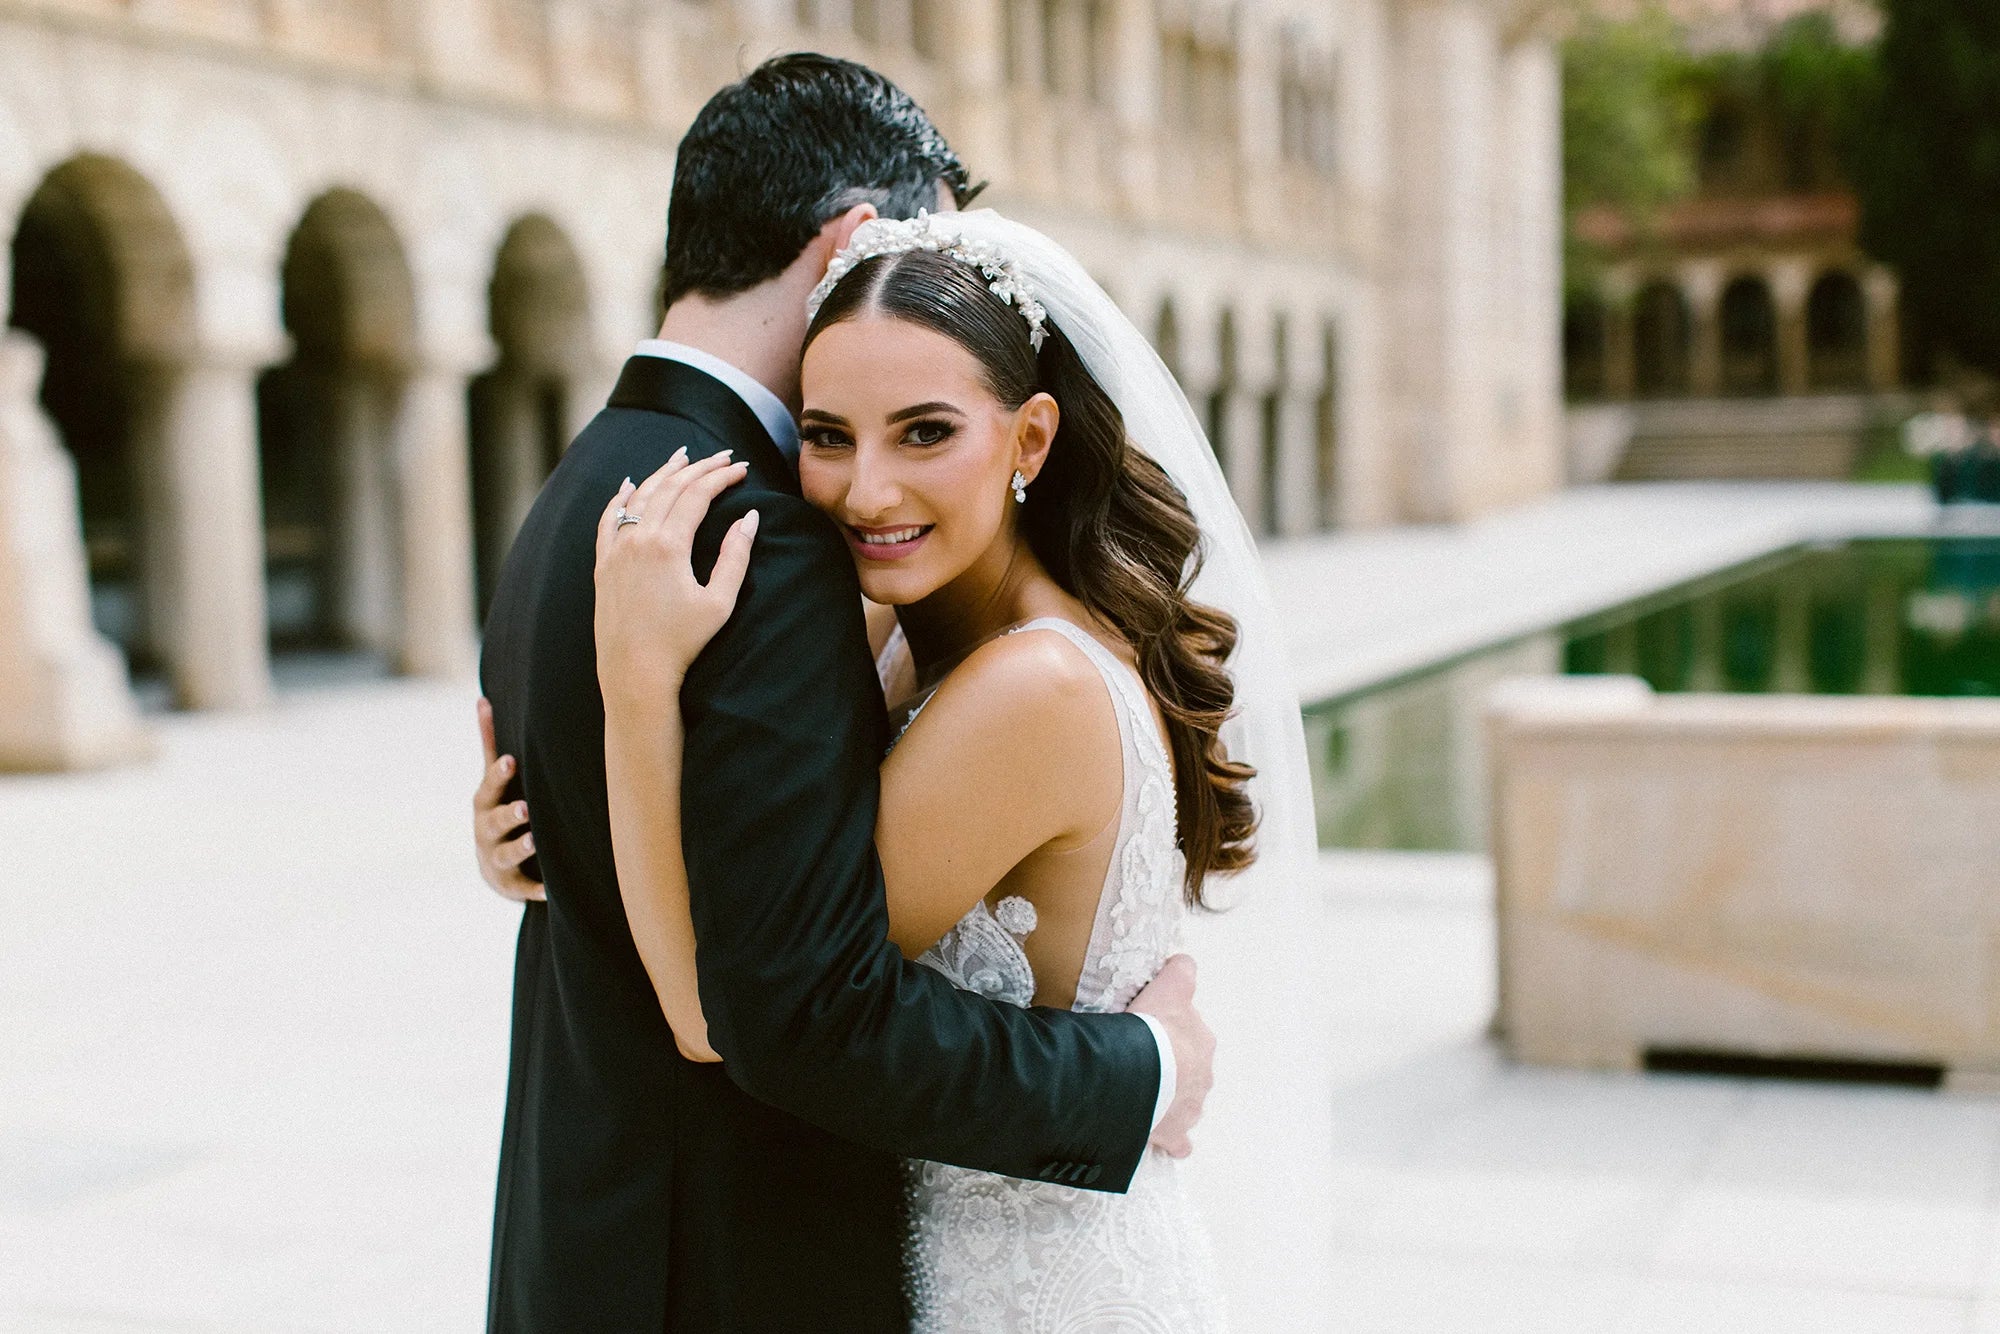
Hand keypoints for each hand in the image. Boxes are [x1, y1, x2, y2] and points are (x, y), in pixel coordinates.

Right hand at [474, 697, 542, 902]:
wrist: (495, 869)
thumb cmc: (500, 811)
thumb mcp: (493, 782)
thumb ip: (490, 744)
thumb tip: (482, 699)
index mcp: (485, 803)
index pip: (490, 786)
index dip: (498, 775)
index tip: (510, 760)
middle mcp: (486, 830)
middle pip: (495, 821)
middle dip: (509, 813)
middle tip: (525, 807)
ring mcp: (495, 858)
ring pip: (506, 853)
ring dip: (520, 846)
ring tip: (534, 840)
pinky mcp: (510, 885)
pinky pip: (523, 888)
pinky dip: (536, 889)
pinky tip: (550, 890)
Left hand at [593, 449, 756, 713]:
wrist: (634, 673)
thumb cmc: (682, 644)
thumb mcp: (719, 602)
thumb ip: (736, 556)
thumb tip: (750, 517)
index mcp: (668, 546)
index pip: (697, 495)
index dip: (721, 477)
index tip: (742, 468)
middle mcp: (638, 540)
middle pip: (670, 488)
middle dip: (699, 468)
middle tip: (723, 456)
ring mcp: (616, 551)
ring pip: (640, 496)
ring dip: (663, 472)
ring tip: (683, 456)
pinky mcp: (603, 566)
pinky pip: (609, 520)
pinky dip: (621, 497)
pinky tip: (630, 484)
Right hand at [1126, 954, 1212, 1158]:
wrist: (1138, 1073)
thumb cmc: (1151, 1028)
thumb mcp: (1168, 987)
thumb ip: (1180, 972)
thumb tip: (1185, 962)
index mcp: (1202, 1042)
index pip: (1190, 1034)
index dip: (1169, 1032)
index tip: (1150, 1033)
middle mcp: (1203, 1076)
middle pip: (1188, 1070)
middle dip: (1172, 1069)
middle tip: (1142, 1063)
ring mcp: (1190, 1107)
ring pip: (1184, 1103)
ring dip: (1169, 1100)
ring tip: (1144, 1097)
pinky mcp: (1175, 1133)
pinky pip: (1178, 1141)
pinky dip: (1172, 1141)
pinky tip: (1162, 1139)